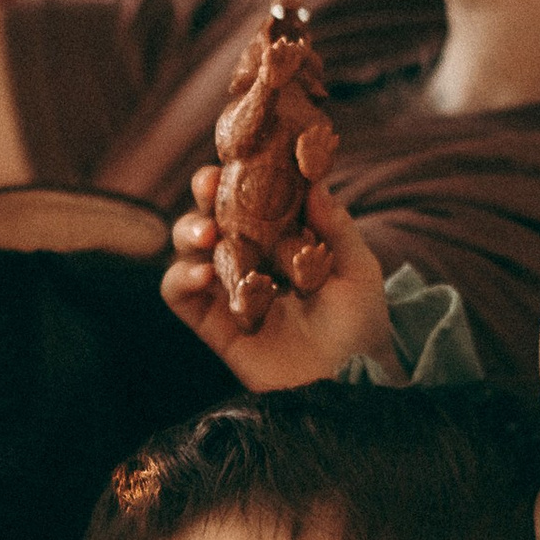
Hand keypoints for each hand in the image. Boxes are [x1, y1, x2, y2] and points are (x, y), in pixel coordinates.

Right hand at [163, 168, 395, 388]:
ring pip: (187, 249)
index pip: (250, 197)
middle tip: (211, 185)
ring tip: (207, 235)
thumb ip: (336, 227)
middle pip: (211, 214)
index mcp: (281, 241)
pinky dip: (180, 279)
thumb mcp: (359, 271)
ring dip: (187, 231)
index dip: (240, 173)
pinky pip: (179, 296)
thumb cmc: (360, 328)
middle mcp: (248, 261)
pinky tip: (201, 275)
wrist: (350, 383)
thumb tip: (314, 180)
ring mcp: (227, 292)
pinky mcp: (213, 326)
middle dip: (204, 194)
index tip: (241, 155)